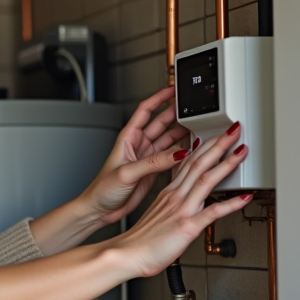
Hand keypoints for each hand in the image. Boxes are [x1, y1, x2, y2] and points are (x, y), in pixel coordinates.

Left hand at [79, 87, 191, 225]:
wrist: (100, 210)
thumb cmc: (102, 189)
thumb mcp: (127, 172)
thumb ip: (153, 162)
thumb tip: (177, 153)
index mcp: (128, 138)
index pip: (145, 110)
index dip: (159, 98)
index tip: (172, 89)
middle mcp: (138, 145)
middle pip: (161, 122)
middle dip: (176, 113)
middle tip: (193, 109)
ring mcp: (147, 157)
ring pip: (169, 139)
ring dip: (182, 133)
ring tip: (198, 127)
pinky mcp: (153, 170)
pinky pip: (171, 156)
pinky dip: (182, 152)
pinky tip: (193, 150)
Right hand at [113, 122, 251, 277]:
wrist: (127, 254)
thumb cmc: (141, 241)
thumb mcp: (157, 215)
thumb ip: (172, 204)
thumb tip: (184, 199)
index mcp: (169, 193)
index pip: (188, 163)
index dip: (204, 147)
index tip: (215, 136)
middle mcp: (175, 197)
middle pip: (198, 164)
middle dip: (218, 145)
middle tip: (233, 130)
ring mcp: (182, 210)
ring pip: (205, 180)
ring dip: (226, 164)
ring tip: (241, 151)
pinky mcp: (187, 226)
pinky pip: (212, 212)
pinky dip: (230, 204)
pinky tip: (245, 197)